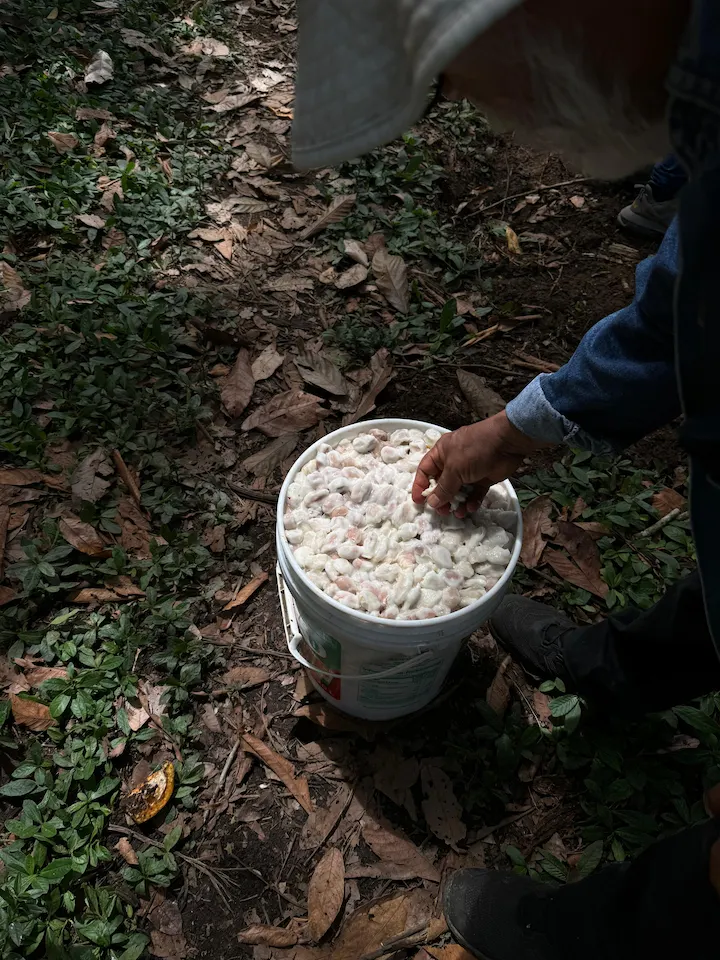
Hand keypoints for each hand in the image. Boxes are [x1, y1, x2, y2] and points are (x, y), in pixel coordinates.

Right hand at [412, 412, 550, 514]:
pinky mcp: (483, 478)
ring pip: (458, 491)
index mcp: (441, 453)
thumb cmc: (475, 450)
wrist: (507, 443)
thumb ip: (443, 487)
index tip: (419, 502)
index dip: (420, 486)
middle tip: (442, 512)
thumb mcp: (455, 468)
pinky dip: (472, 501)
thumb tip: (431, 502)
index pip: (425, 471)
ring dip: (456, 503)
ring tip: (458, 513)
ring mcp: (469, 471)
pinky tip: (471, 507)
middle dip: (440, 499)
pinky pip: (474, 493)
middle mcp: (453, 462)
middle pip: (441, 484)